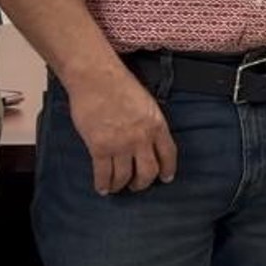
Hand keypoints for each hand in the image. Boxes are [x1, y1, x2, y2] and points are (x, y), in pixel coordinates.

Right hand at [67, 65, 177, 194]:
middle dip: (143, 183)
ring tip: (117, 187)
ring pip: (125, 176)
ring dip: (121, 185)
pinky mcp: (100, 148)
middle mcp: (142, 138)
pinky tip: (102, 187)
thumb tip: (147, 141)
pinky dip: (103, 184)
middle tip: (137, 186)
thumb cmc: (119, 85)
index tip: (166, 178)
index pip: (169, 154)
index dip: (168, 169)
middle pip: (148, 172)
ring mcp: (121, 144)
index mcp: (157, 125)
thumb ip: (149, 123)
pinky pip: (104, 173)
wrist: (96, 78)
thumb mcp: (146, 103)